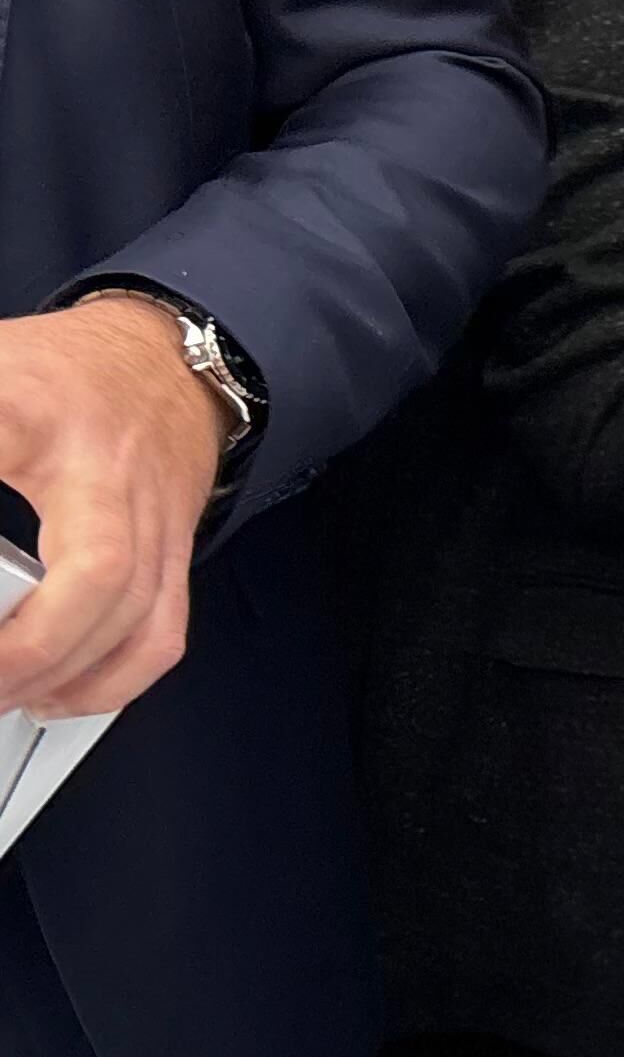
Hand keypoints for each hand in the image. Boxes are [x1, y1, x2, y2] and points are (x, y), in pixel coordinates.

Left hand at [0, 297, 226, 717]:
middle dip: (26, 645)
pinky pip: (159, 632)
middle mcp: (105, 472)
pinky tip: (55, 693)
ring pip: (131, 613)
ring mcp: (152, 515)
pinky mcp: (173, 550)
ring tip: (1, 695)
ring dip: (60, 673)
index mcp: (30, 413)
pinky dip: (110, 681)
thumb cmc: (51, 377)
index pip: (1, 454)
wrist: (158, 361)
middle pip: (96, 568)